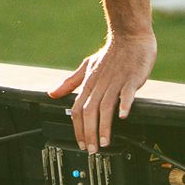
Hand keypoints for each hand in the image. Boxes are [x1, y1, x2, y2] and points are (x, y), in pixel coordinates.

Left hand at [48, 31, 156, 153]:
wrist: (129, 35)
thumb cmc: (110, 53)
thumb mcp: (87, 66)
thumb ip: (71, 82)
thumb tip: (52, 94)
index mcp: (89, 83)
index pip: (77, 109)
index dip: (77, 128)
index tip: (81, 143)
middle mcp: (100, 84)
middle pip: (89, 112)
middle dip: (89, 133)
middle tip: (92, 150)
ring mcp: (116, 82)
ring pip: (106, 107)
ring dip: (104, 126)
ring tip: (105, 142)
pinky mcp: (131, 79)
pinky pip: (126, 92)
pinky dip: (124, 104)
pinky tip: (123, 116)